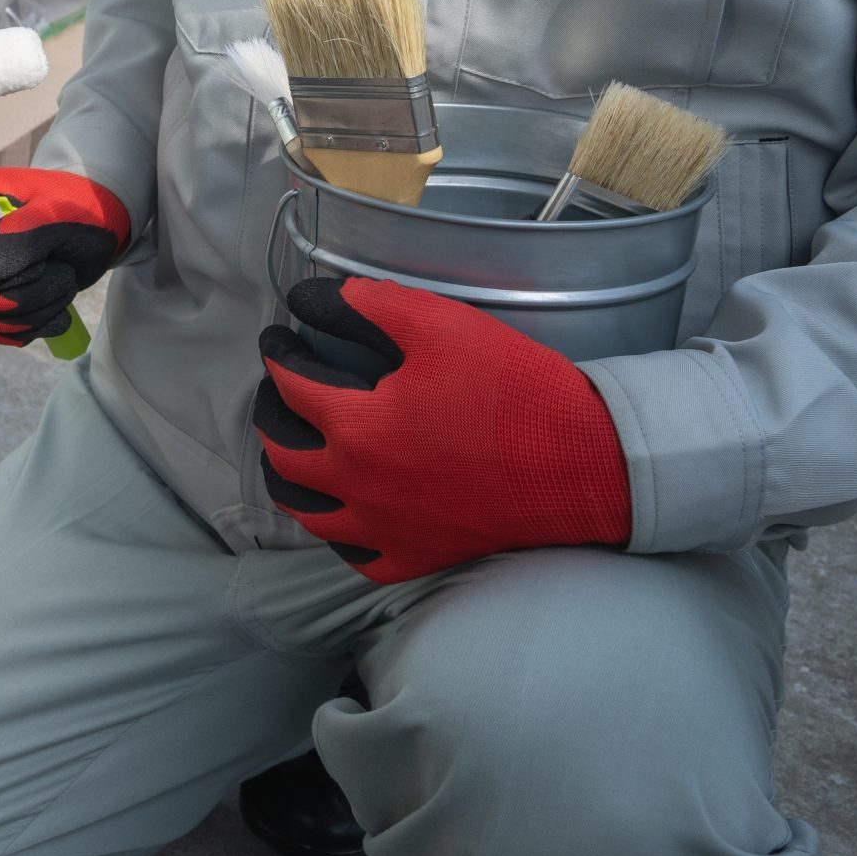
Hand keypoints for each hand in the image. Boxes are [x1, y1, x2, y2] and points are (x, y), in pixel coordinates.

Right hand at [0, 168, 130, 346]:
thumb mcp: (58, 216)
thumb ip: (18, 238)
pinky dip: (38, 325)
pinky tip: (56, 304)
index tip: (38, 259)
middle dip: (31, 291)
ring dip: (40, 308)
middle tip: (62, 266)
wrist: (99, 229)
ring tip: (64, 280)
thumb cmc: (80, 210)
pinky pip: (1, 333)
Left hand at [252, 277, 630, 583]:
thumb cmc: (516, 391)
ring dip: (287, 478)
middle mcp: (358, 486)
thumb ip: (369, 306)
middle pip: (282, 453)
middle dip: (269, 414)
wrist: (586, 465)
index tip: (277, 338)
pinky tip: (340, 514)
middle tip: (276, 392)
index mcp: (356, 427)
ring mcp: (384, 530)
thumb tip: (311, 297)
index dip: (278, 354)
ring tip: (291, 451)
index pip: (290, 385)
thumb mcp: (441, 326)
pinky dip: (336, 534)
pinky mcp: (416, 558)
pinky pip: (354, 557)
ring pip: (307, 513)